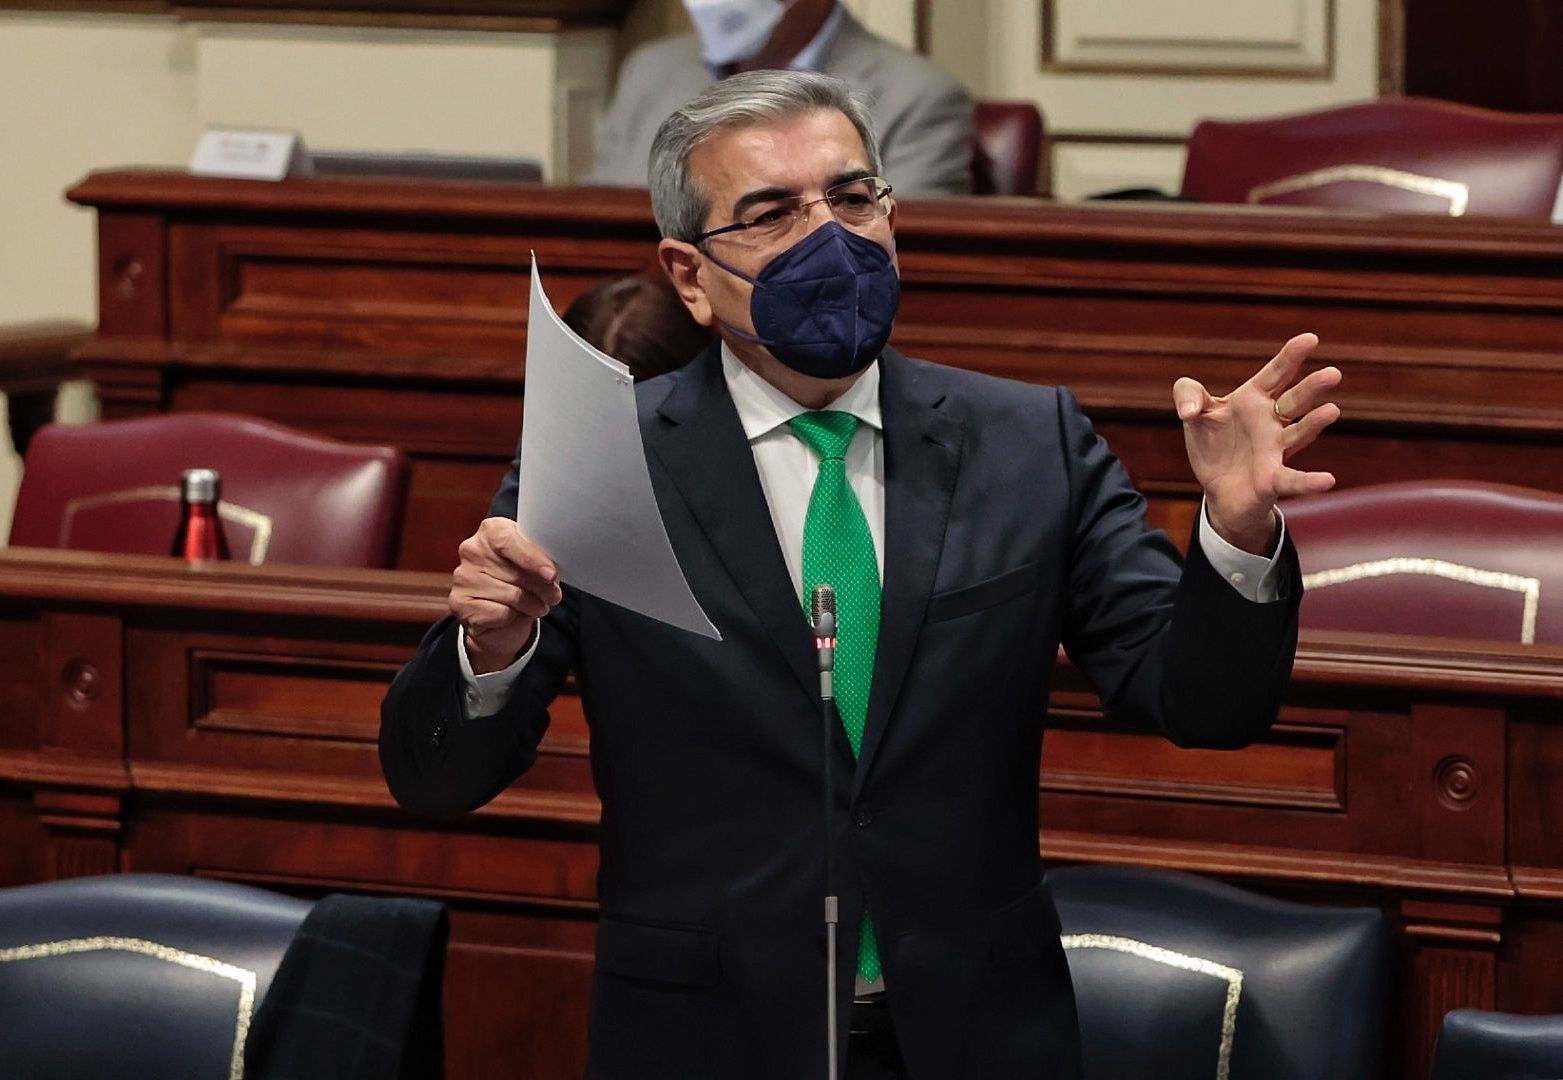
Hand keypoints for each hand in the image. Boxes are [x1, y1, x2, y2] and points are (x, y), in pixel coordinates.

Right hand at [450, 518, 562, 674]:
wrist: (497, 612)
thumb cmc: (519, 579)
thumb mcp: (533, 560)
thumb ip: (540, 558)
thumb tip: (551, 573)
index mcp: (491, 531)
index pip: (508, 541)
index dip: (532, 558)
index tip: (551, 574)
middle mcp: (472, 551)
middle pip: (516, 572)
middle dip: (542, 588)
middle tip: (552, 595)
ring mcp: (464, 578)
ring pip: (513, 596)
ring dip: (533, 605)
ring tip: (536, 606)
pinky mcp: (461, 604)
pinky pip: (502, 614)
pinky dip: (514, 619)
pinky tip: (513, 615)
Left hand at [1173, 333, 1341, 554]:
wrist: (1218, 489)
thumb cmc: (1214, 445)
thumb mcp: (1196, 415)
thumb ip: (1188, 394)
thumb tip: (1188, 410)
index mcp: (1254, 400)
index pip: (1275, 374)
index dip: (1291, 357)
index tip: (1310, 339)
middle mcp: (1271, 422)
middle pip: (1294, 400)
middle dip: (1312, 387)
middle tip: (1333, 373)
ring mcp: (1276, 450)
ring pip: (1299, 433)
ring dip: (1314, 423)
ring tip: (1331, 411)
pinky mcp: (1273, 479)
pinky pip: (1293, 479)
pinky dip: (1308, 481)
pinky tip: (1327, 480)